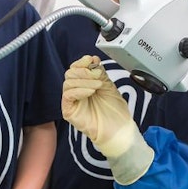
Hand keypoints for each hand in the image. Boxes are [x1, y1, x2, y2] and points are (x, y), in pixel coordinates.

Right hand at [62, 56, 153, 184]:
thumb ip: (99, 73)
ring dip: (84, 80)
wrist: (119, 129)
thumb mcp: (108, 86)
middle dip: (84, 71)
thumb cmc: (115, 111)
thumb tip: (92, 59)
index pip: (75, 68)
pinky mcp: (69, 111)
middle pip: (70, 74)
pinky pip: (68, 95)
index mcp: (84, 84)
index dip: (81, 62)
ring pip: (68, 83)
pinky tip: (90, 91)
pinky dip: (79, 90)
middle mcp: (76, 91)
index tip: (91, 60)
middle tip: (98, 76)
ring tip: (98, 86)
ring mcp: (72, 101)